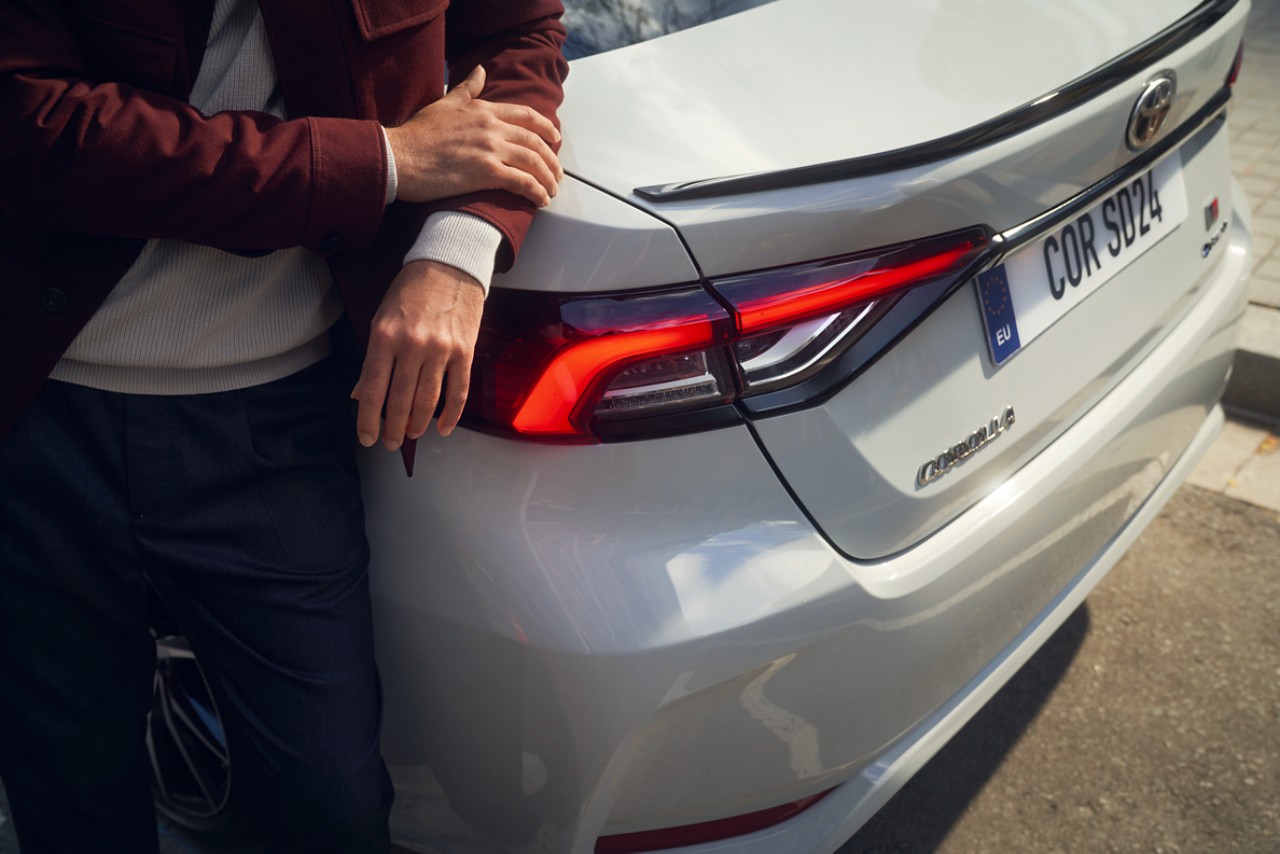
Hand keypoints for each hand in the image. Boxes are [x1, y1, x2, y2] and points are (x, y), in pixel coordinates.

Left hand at [351, 260, 484, 449]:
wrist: (450, 265)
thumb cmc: (411, 291)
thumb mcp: (381, 318)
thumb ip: (373, 359)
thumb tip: (360, 394)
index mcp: (385, 336)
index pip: (372, 389)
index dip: (368, 420)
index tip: (367, 437)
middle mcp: (412, 345)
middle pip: (400, 401)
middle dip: (393, 429)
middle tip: (390, 443)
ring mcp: (441, 350)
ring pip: (428, 401)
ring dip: (418, 425)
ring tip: (412, 435)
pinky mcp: (465, 352)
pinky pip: (458, 392)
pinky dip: (451, 415)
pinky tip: (442, 428)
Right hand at [385, 66, 562, 207]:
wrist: (399, 157)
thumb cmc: (416, 134)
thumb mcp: (444, 103)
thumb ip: (467, 89)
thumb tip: (480, 70)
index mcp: (483, 110)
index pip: (526, 116)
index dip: (546, 128)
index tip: (555, 139)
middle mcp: (491, 127)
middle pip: (535, 142)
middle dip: (551, 160)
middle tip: (557, 174)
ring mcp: (490, 149)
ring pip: (533, 163)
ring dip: (548, 179)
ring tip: (552, 191)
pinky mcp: (486, 173)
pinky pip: (523, 183)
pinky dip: (537, 192)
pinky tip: (541, 200)